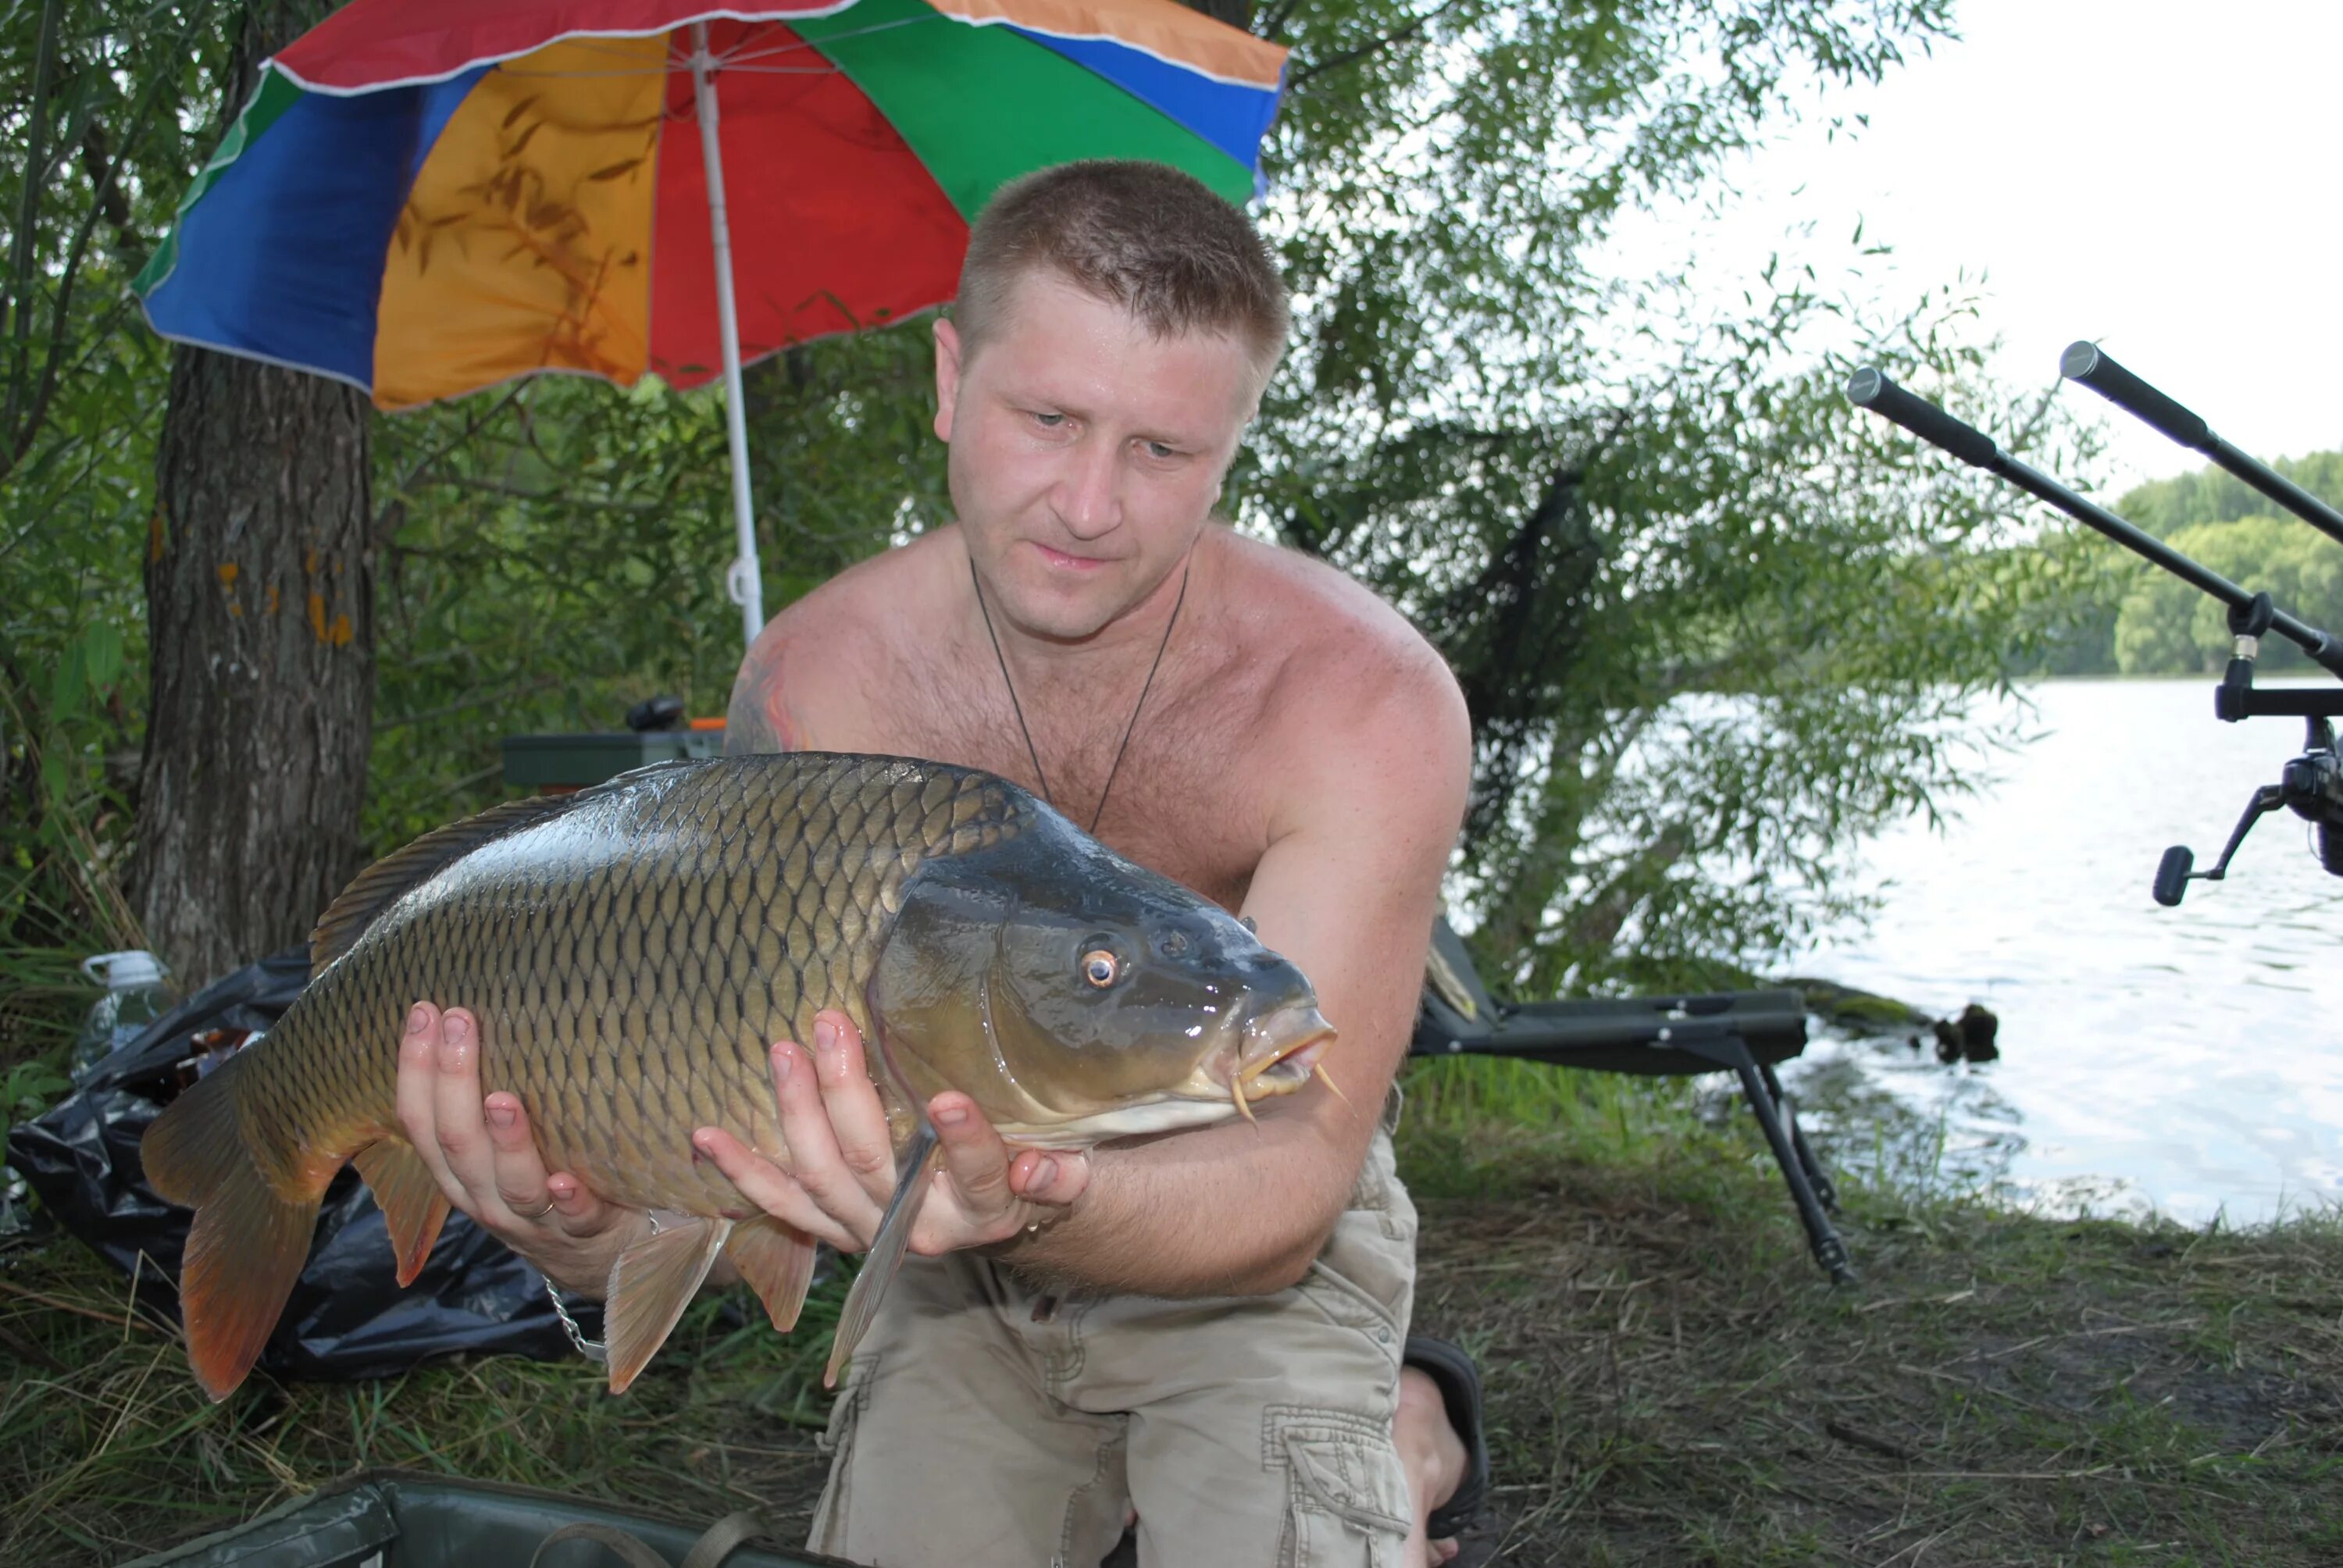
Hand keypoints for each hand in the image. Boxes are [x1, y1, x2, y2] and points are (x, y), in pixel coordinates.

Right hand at [394, 1001, 645, 1294]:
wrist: (600, 1259)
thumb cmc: (548, 1178)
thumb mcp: (506, 1145)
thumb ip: (492, 1094)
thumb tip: (484, 1010)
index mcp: (460, 1170)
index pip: (420, 1120)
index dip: (414, 1069)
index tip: (422, 1012)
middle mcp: (486, 1196)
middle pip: (456, 1143)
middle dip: (452, 1080)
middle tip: (459, 1023)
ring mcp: (533, 1219)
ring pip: (510, 1183)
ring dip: (505, 1140)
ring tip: (503, 1099)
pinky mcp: (584, 1232)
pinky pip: (573, 1219)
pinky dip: (567, 1201)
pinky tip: (564, 1181)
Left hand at [690, 1010, 1089, 1255]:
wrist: (1005, 1219)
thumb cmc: (1036, 1171)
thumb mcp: (1070, 1170)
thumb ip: (1061, 1172)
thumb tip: (1041, 1167)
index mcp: (986, 1210)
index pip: (978, 1176)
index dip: (963, 1143)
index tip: (948, 1100)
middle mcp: (921, 1229)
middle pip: (876, 1166)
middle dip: (847, 1095)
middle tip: (833, 1026)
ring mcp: (868, 1228)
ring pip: (820, 1179)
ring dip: (793, 1114)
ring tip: (782, 1051)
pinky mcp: (833, 1226)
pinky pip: (781, 1204)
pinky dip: (741, 1171)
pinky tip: (706, 1136)